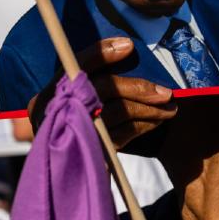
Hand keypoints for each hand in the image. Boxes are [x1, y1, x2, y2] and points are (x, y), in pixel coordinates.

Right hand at [28, 37, 176, 148]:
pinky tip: (156, 122)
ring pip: (118, 111)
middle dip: (137, 87)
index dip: (102, 52)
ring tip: (170, 108)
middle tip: (166, 92)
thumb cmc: (73, 128)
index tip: (129, 45)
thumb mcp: (74, 102)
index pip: (77, 65)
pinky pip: (124, 134)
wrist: (65, 174)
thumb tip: (126, 48)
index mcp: (48, 94)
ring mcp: (73, 132)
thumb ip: (92, 79)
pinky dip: (142, 126)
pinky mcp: (90, 150)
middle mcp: (56, 111)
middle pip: (102, 88)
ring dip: (148, 109)